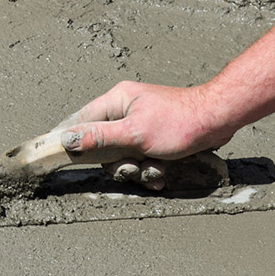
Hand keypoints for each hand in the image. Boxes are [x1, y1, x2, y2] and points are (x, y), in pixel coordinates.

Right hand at [58, 81, 235, 189]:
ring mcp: (138, 125)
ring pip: (121, 157)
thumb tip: (65, 141)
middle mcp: (124, 111)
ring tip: (153, 169)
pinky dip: (148, 169)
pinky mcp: (151, 138)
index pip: (79, 120)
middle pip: (101, 146)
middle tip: (132, 167)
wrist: (218, 122)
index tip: (56, 155)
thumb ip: (97, 138)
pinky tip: (160, 174)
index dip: (67, 138)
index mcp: (116, 101)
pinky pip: (138, 159)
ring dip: (136, 169)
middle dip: (117, 164)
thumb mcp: (133, 134)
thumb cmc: (179, 123)